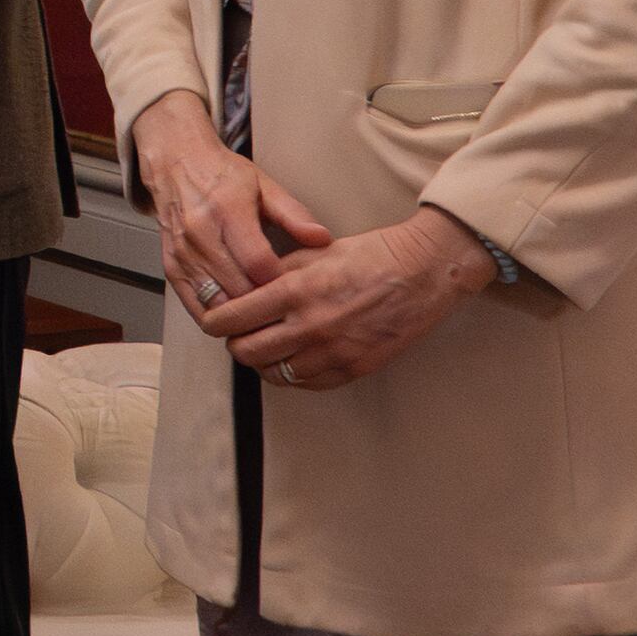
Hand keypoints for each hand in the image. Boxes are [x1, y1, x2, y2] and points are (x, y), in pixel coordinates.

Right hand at [137, 93, 328, 328]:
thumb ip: (294, 214)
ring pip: (216, 303)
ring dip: (241, 313)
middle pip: (238, 288)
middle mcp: (200, 232)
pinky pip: (195, 306)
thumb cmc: (221, 175)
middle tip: (282, 303)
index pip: (258, 262)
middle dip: (264, 302)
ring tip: (260, 311)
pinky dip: (217, 315)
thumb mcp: (264, 185)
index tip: (293, 284)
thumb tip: (322, 238)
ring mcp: (183, 252)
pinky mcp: (171, 266)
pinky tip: (234, 312)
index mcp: (227, 208)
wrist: (176, 163)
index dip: (280, 280)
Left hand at [205, 206, 494, 391]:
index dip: (215, 321)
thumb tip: (242, 290)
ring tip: (268, 344)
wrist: (421, 273)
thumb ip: (274, 273)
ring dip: (263, 361)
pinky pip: (306, 383)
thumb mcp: (313, 252)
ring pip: (273, 373)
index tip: (214, 319)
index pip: (231, 319)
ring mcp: (332, 352)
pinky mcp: (352, 369)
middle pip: (246, 352)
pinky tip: (294, 357)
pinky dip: (292, 373)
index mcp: (296, 291)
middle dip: (235, 342)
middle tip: (240, 332)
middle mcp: (310, 326)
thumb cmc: (369, 256)